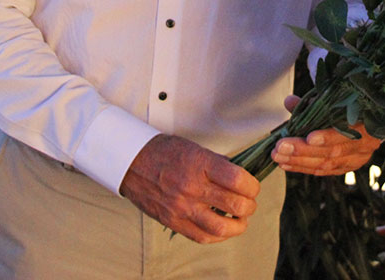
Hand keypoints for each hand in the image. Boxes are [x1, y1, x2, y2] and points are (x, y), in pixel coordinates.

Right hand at [119, 134, 258, 243]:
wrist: (131, 162)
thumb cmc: (164, 152)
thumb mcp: (194, 148)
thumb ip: (217, 164)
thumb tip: (240, 178)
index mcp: (199, 164)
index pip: (238, 179)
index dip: (252, 186)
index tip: (252, 186)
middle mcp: (191, 187)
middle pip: (235, 204)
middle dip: (249, 206)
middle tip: (249, 203)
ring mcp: (181, 207)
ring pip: (221, 227)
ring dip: (238, 226)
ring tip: (241, 220)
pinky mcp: (173, 221)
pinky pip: (202, 236)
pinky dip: (218, 236)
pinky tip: (223, 229)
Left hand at [270, 95, 381, 175]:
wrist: (370, 119)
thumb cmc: (351, 107)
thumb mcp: (335, 99)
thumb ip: (313, 103)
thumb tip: (289, 101)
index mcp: (367, 122)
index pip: (348, 132)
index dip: (328, 137)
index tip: (309, 137)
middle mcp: (365, 144)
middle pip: (333, 152)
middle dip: (304, 150)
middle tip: (281, 147)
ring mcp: (356, 159)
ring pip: (327, 164)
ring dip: (299, 161)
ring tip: (278, 156)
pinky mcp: (346, 167)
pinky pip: (324, 171)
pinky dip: (303, 167)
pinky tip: (287, 164)